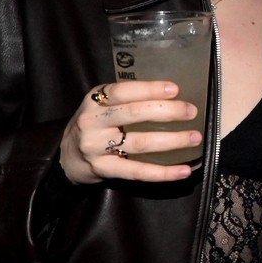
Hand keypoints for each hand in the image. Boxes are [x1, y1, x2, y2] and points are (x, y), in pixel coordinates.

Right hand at [59, 81, 199, 184]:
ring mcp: (96, 147)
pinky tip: (183, 171)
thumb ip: (127, 98)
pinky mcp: (103, 170)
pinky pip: (137, 171)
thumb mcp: (102, 105)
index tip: (175, 89)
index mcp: (95, 101)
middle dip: (167, 112)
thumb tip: (173, 93)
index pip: (122, 91)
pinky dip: (163, 172)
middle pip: (133, 114)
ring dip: (172, 141)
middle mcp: (92, 122)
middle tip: (192, 112)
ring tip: (195, 137)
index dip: (149, 89)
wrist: (67, 156)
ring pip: (139, 143)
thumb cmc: (96, 125)